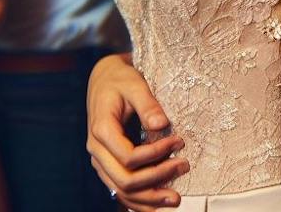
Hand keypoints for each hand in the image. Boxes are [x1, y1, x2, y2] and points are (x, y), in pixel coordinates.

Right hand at [86, 53, 187, 211]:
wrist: (103, 80)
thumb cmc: (120, 80)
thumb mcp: (134, 84)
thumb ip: (147, 104)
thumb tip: (164, 124)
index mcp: (102, 131)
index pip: (129, 156)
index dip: (156, 153)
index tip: (179, 141)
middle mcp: (97, 151)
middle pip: (125, 179)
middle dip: (156, 180)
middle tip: (184, 168)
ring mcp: (101, 161)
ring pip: (121, 191)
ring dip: (149, 199)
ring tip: (175, 199)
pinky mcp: (108, 165)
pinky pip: (120, 190)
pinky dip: (138, 201)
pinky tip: (157, 206)